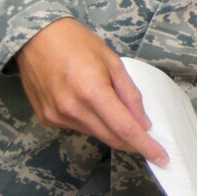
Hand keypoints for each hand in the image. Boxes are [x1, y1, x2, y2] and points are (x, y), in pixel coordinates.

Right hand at [15, 18, 166, 163]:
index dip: (146, 146)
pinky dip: (91, 122)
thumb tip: (143, 123)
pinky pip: (78, 127)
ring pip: (95, 134)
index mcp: (92, 92)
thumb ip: (129, 95)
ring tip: (111, 108)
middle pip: (111, 138)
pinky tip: (87, 103)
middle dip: (133, 143)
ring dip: (111, 130)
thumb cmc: (76, 42)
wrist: (34, 37)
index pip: (125, 129)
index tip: (162, 158)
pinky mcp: (47, 119)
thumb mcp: (112, 62)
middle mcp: (73, 109)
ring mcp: (57, 116)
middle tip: (148, 141)